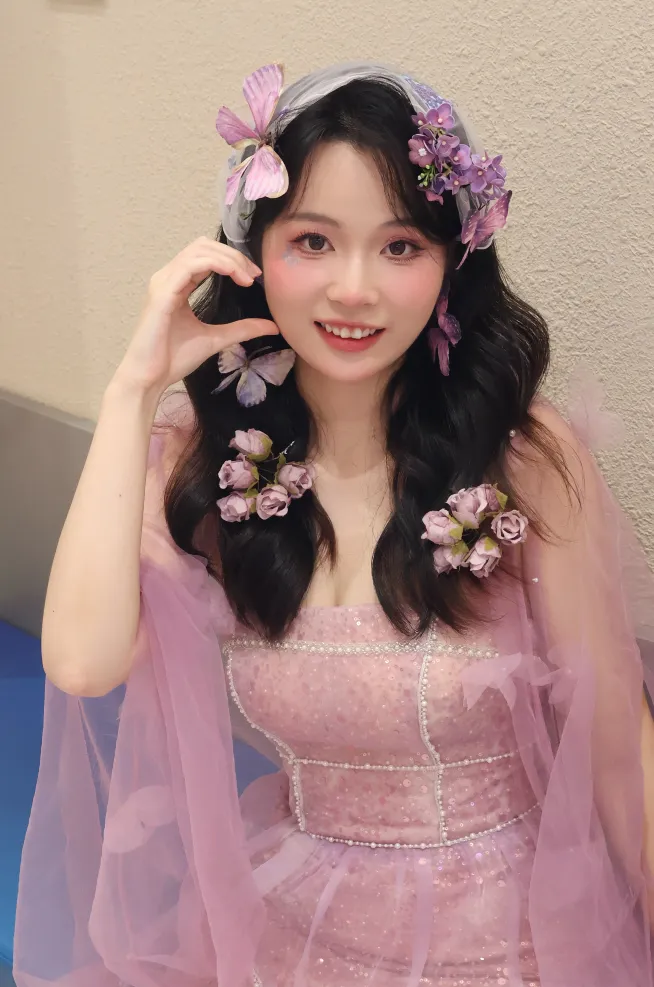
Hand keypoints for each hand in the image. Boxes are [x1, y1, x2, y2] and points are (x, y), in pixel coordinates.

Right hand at [114, 236, 277, 394]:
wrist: (151, 378)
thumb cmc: (174, 359)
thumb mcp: (217, 338)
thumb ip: (242, 329)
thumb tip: (273, 326)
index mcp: (177, 284)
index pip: (205, 256)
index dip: (232, 260)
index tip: (254, 276)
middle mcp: (168, 278)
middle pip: (203, 246)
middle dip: (232, 255)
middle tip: (254, 274)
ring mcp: (163, 283)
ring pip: (198, 251)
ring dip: (227, 259)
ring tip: (247, 277)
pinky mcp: (162, 293)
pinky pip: (190, 265)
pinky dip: (216, 265)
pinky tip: (234, 276)